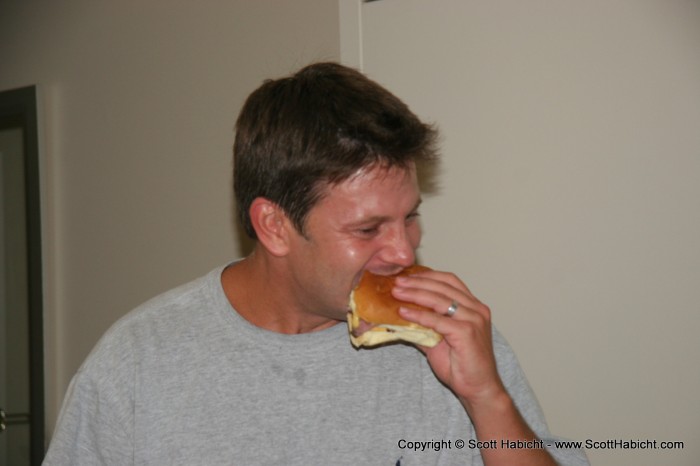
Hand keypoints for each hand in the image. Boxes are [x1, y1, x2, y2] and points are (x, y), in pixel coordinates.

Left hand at [393, 269, 505, 408]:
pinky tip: (403, 312)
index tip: (406, 276)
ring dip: (415, 294)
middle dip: (417, 282)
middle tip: (397, 282)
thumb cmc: (461, 365)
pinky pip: (438, 319)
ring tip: (397, 293)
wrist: (478, 388)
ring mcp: (474, 319)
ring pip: (440, 299)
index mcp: (473, 306)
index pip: (449, 280)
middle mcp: (476, 308)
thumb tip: (399, 315)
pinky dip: (418, 314)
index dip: (427, 275)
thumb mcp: (438, 339)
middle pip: (443, 286)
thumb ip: (423, 325)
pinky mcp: (467, 332)